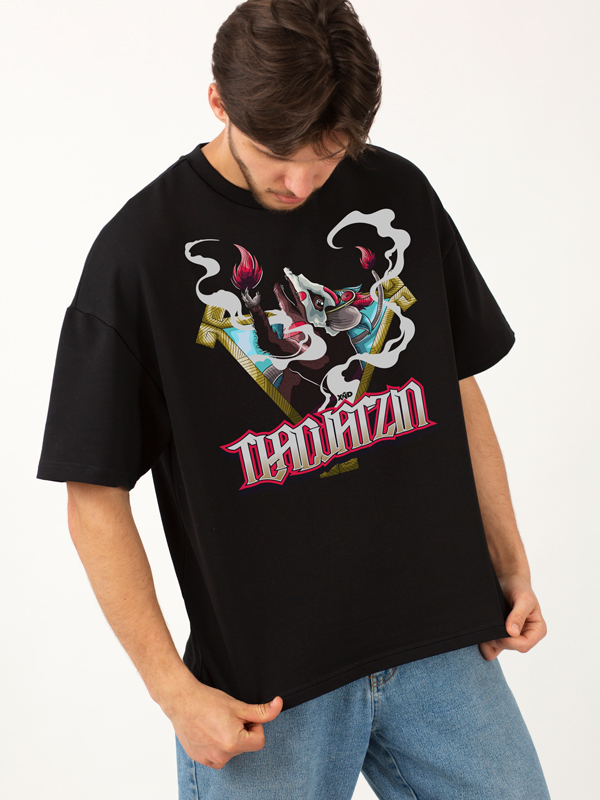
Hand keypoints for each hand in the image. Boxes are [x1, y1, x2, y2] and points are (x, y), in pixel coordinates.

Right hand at [164, 673, 282, 769]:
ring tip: (216, 723)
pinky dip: (216, 744)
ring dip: (229, 739)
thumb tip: (278, 705)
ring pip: (231, 751)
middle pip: (244, 746)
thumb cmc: (208, 701)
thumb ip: (262, 711)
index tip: (244, 717)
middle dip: (241, 731)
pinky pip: (217, 755)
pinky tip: (208, 730)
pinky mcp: (199, 759)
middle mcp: (222, 756)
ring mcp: (209, 759)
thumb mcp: (238, 705)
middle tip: (227, 717)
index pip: (259, 741)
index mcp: (234, 743)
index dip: (255, 726)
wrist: (182, 701)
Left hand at [479, 574, 547, 660]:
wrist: (507, 579)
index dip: (510, 641)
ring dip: (490, 640)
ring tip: (486, 625)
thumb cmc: (519, 587)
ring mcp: (512, 637)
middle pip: (510, 647)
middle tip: (489, 625)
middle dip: (498, 639)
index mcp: (537, 630)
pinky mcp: (500, 636)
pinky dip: (484, 642)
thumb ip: (519, 615)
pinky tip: (482, 631)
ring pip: (499, 648)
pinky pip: (491, 648)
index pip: (524, 645)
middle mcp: (526, 636)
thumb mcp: (524, 599)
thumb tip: (512, 632)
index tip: (500, 629)